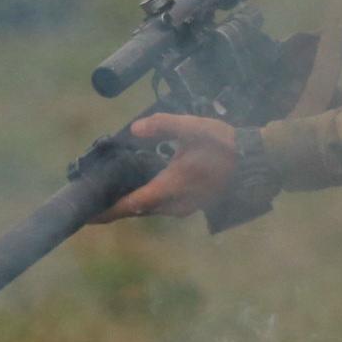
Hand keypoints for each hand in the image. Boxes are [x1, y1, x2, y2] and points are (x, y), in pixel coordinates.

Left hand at [88, 113, 236, 222]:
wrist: (255, 163)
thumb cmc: (225, 147)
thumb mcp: (192, 129)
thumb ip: (162, 126)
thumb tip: (136, 129)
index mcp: (169, 189)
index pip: (129, 205)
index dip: (106, 211)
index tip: (87, 215)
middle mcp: (174, 205)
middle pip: (135, 210)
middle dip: (113, 206)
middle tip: (91, 199)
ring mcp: (183, 207)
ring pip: (148, 209)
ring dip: (129, 202)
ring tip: (109, 192)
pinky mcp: (190, 205)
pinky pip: (160, 206)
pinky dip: (144, 199)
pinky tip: (139, 185)